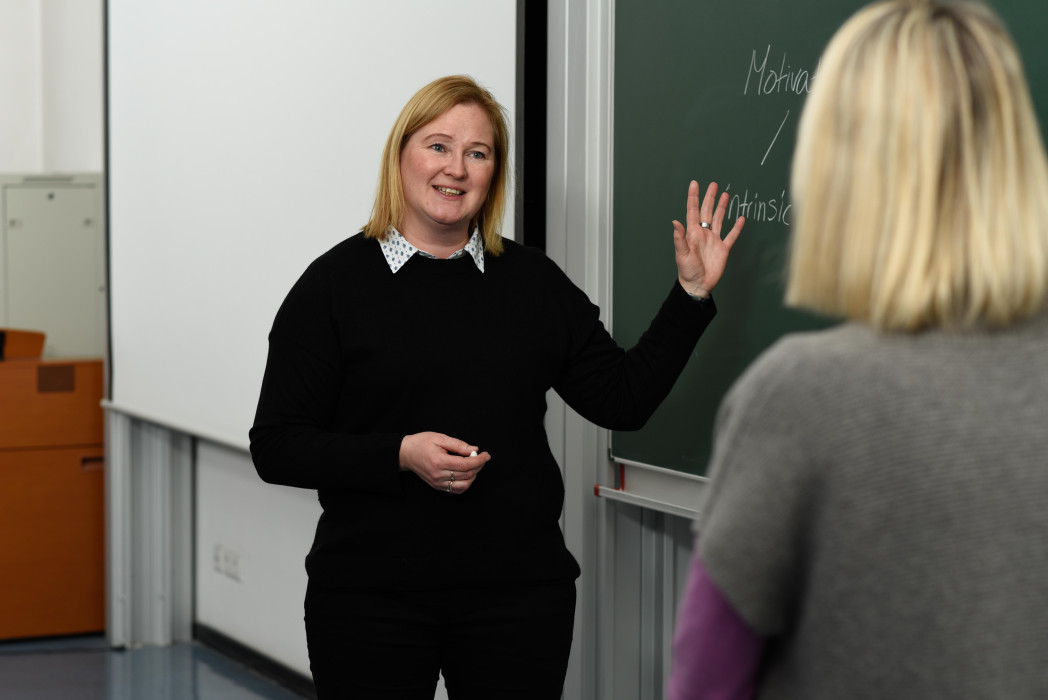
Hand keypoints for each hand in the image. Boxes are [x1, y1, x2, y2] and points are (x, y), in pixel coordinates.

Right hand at [399, 432, 490, 493]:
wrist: (406, 454)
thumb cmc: (422, 443)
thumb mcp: (440, 438)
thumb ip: (458, 445)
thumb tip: (475, 450)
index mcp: (439, 461)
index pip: (466, 465)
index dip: (479, 460)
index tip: (486, 454)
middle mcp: (438, 475)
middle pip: (467, 475)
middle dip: (479, 466)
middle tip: (482, 457)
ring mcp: (437, 483)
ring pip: (464, 485)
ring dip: (474, 476)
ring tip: (475, 465)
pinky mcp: (437, 487)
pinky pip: (456, 490)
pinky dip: (466, 483)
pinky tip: (467, 474)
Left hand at [672, 180, 744, 296]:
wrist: (698, 285)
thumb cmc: (687, 271)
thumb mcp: (682, 254)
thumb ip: (680, 238)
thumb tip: (675, 221)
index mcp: (692, 233)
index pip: (692, 211)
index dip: (693, 197)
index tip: (694, 184)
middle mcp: (703, 234)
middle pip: (707, 211)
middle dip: (709, 198)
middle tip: (713, 184)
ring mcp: (714, 240)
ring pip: (719, 220)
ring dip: (722, 207)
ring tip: (726, 194)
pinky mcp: (723, 249)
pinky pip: (731, 236)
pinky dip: (737, 228)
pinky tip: (741, 218)